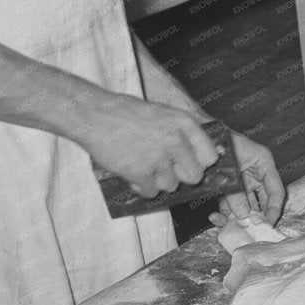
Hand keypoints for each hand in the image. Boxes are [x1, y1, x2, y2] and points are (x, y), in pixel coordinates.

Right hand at [78, 95, 218, 198]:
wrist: (95, 116)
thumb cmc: (128, 113)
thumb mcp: (164, 113)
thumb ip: (184, 132)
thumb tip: (204, 154)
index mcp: (185, 123)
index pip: (210, 156)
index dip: (200, 163)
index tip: (189, 164)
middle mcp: (176, 140)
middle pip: (194, 176)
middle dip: (180, 176)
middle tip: (165, 169)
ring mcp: (158, 157)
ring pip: (170, 186)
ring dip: (157, 181)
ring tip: (143, 165)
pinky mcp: (140, 172)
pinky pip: (150, 192)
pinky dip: (141, 187)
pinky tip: (133, 173)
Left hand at [215, 133, 285, 225]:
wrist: (196, 136)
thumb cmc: (217, 144)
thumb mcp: (231, 170)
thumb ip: (238, 194)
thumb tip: (244, 216)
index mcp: (264, 164)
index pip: (276, 191)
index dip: (274, 209)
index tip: (268, 223)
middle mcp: (255, 174)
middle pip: (262, 201)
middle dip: (254, 217)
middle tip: (248, 230)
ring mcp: (242, 181)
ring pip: (245, 205)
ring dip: (236, 218)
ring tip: (225, 225)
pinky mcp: (228, 187)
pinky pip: (230, 204)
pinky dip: (224, 213)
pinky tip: (214, 217)